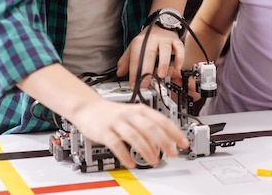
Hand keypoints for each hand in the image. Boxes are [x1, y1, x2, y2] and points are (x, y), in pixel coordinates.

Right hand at [70, 97, 189, 168]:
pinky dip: (125, 154)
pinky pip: (116, 144)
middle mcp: (131, 115)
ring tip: (154, 161)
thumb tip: (166, 141)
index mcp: (141, 110)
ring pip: (135, 136)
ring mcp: (117, 122)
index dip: (175, 132)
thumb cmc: (114, 113)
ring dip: (147, 150)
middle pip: (151, 128)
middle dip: (164, 142)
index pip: (162, 120)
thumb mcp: (135, 114)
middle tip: (173, 154)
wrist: (89, 107)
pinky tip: (131, 163)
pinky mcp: (104, 132)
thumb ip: (149, 126)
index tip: (183, 143)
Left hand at [117, 27, 184, 87]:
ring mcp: (165, 40)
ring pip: (165, 50)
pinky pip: (180, 49)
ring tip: (161, 75)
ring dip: (163, 63)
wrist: (161, 25)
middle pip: (149, 54)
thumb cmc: (148, 39)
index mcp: (140, 42)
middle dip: (147, 70)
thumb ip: (126, 60)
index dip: (134, 72)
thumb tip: (119, 72)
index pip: (136, 58)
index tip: (134, 84)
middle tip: (145, 83)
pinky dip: (179, 58)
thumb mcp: (134, 47)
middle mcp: (153, 39)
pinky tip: (177, 67)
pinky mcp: (176, 41)